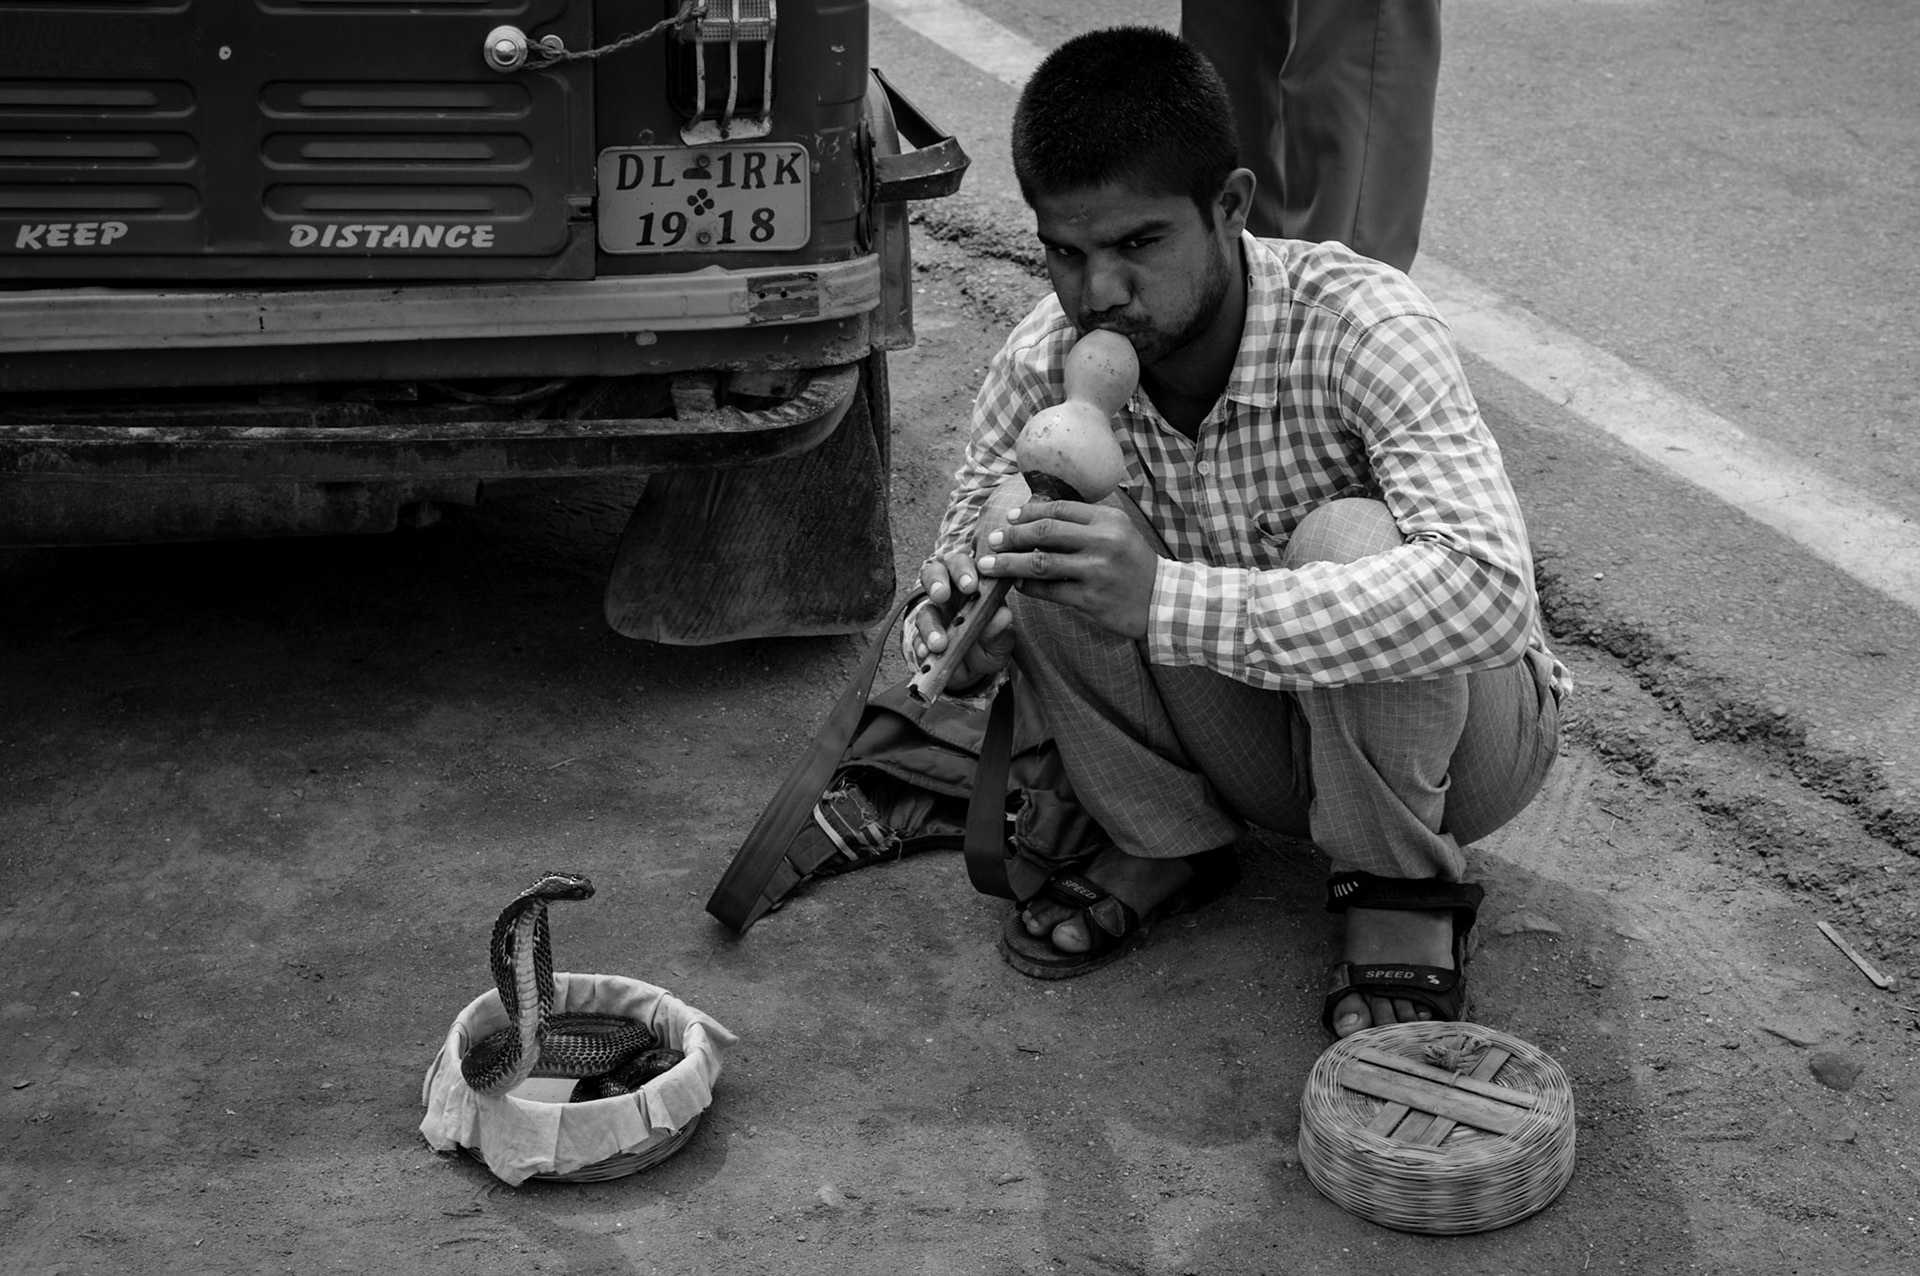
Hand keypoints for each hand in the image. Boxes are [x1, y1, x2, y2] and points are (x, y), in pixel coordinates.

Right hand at [905, 551, 1015, 692]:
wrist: (979, 675)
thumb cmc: (991, 645)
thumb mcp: (1002, 641)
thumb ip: (1000, 629)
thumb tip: (1002, 616)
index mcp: (973, 587)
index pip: (965, 566)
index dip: (964, 570)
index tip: (970, 585)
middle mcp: (950, 596)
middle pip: (935, 574)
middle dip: (937, 581)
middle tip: (942, 595)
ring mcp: (934, 617)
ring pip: (924, 609)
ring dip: (930, 625)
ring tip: (939, 643)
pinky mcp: (923, 639)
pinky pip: (916, 638)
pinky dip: (921, 645)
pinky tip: (926, 653)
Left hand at [977, 498, 1156, 639]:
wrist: (1162, 601)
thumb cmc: (1134, 564)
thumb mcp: (1119, 532)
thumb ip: (1086, 523)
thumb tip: (1039, 516)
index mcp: (1108, 520)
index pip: (1059, 509)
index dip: (1029, 512)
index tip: (1010, 517)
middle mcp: (1102, 542)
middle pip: (1045, 532)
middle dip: (1013, 535)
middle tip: (993, 539)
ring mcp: (1096, 571)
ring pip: (1041, 563)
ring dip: (1010, 563)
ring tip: (990, 564)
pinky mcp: (1090, 599)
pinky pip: (1049, 591)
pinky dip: (1028, 587)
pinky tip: (1017, 584)